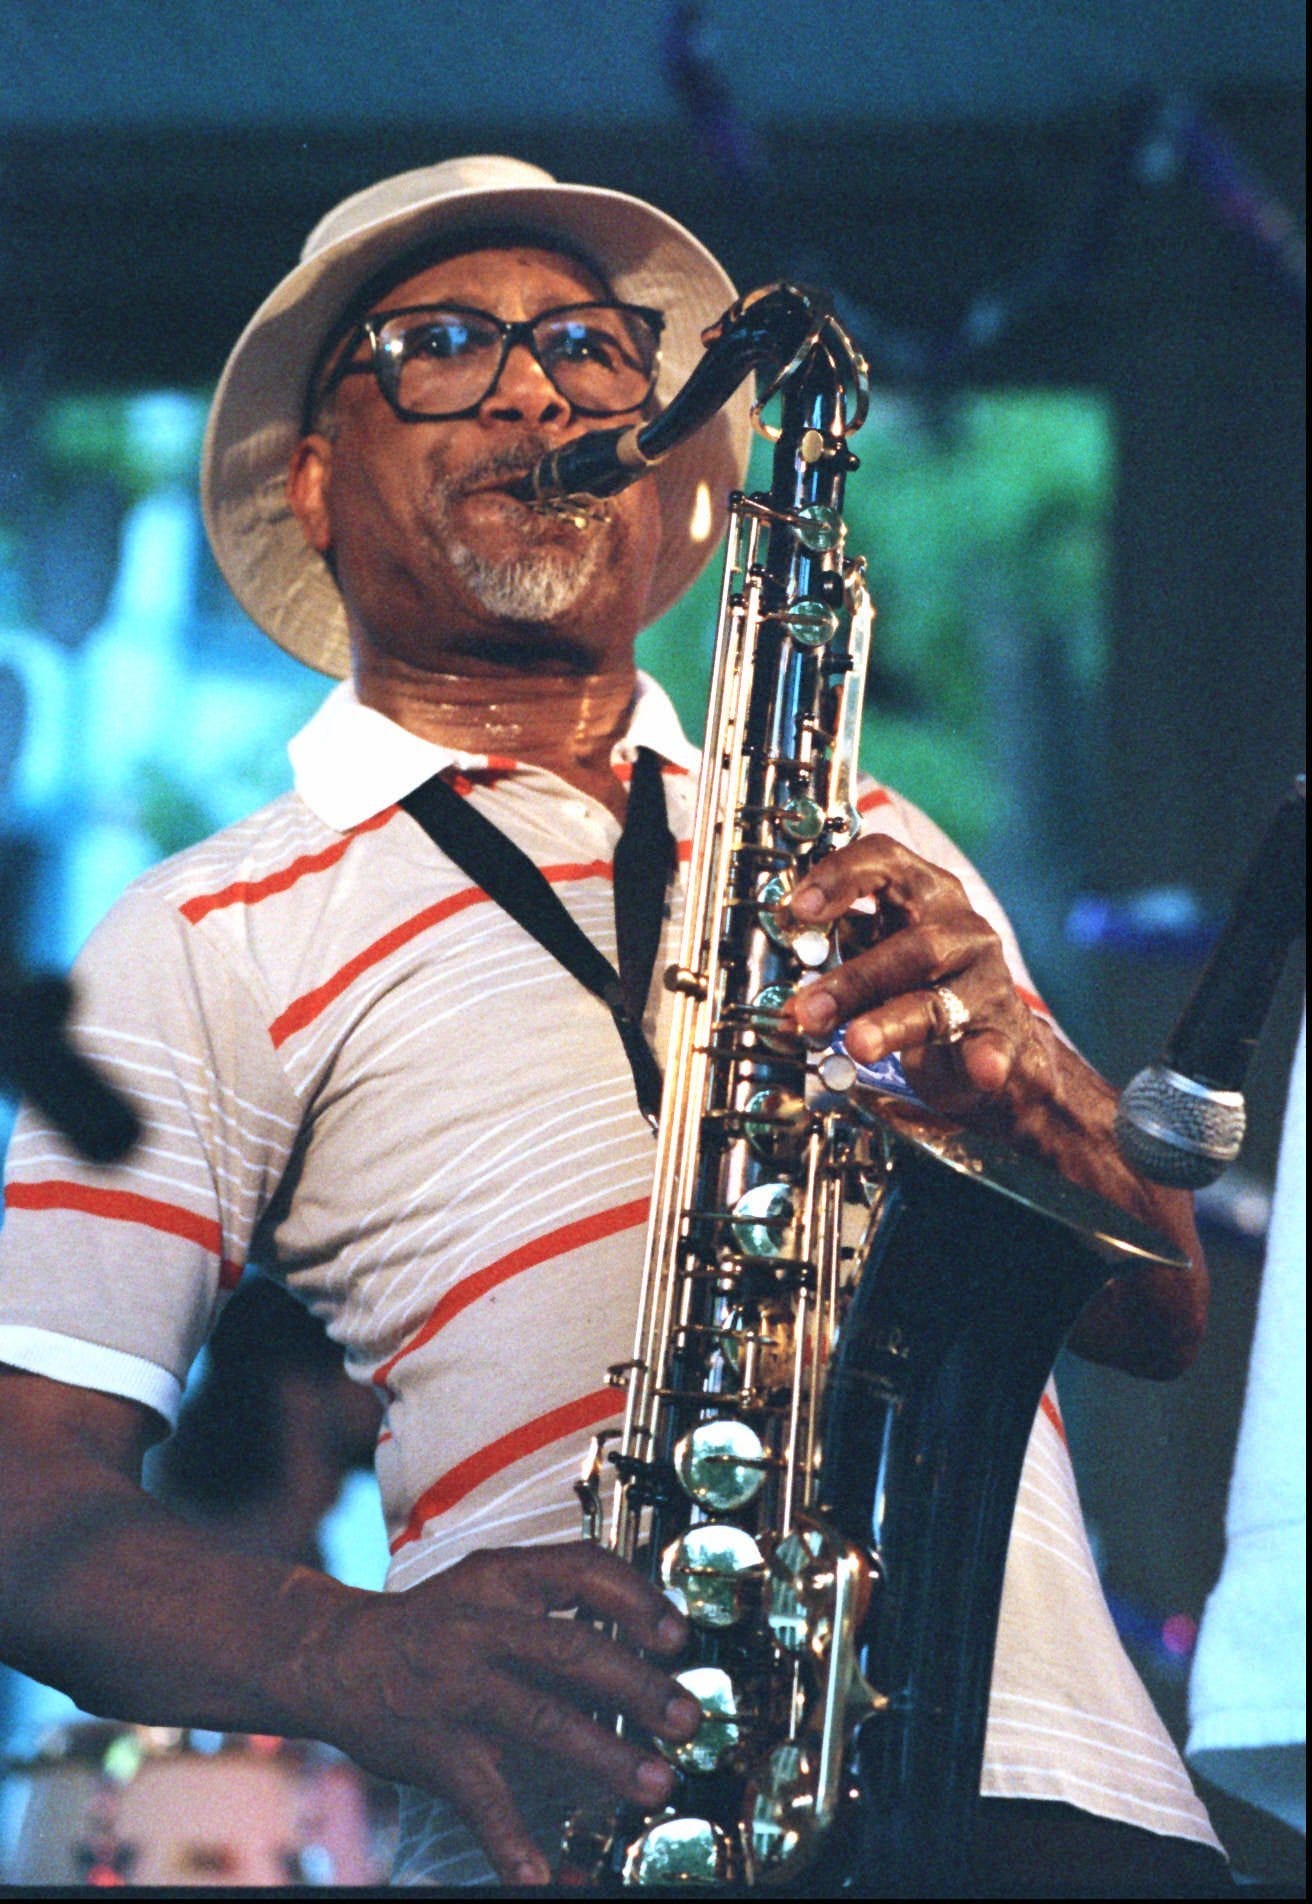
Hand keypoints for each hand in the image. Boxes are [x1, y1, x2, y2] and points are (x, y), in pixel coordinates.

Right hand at [317, 1542, 699, 1885]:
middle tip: (687, 1718)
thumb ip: (555, 1607)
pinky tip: (543, 1874)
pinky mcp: (436, 1749)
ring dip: (604, 1756)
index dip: (636, 1600)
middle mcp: (481, 1628)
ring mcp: (457, 1690)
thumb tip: (645, 1639)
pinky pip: (482, 1799)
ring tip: (654, 1784)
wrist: (335, 1655)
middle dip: (637, 1685)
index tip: (678, 1634)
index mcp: (502, 1579)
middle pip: (571, 1651)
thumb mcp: (490, 1587)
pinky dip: (513, 1841)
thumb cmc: (435, 1622)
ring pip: (541, 1720)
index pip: (581, 1571)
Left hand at [781, 833, 1048, 1119]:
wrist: (988, 1044)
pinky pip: (992, 1047)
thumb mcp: (874, 955)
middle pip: (912, 946)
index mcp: (924, 895)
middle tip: (808, 1010)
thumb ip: (833, 955)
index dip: (840, 878)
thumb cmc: (919, 986)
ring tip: (857, 1044)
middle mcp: (961, 930)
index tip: (798, 909)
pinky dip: (986, 1059)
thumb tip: (777, 979)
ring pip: (938, 1001)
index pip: (885, 861)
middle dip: (854, 979)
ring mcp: (985, 982)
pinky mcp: (1001, 1033)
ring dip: (891, 1022)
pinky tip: (983, 1072)